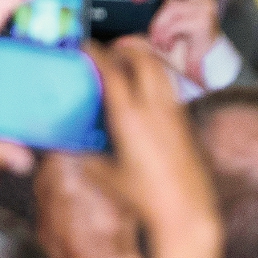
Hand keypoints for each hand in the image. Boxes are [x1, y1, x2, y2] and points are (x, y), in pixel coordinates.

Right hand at [82, 38, 217, 230]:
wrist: (186, 211)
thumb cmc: (146, 198)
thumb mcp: (105, 176)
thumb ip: (86, 156)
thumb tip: (71, 147)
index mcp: (130, 117)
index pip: (112, 70)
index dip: (96, 52)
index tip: (86, 47)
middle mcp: (156, 109)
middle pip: (144, 58)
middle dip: (126, 47)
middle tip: (111, 51)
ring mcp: (175, 114)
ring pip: (162, 70)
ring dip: (145, 60)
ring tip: (129, 65)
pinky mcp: (186, 123)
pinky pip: (170, 89)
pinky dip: (156, 79)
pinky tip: (146, 93)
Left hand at [131, 0, 220, 85]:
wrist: (203, 69)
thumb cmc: (183, 50)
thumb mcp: (157, 37)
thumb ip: (140, 34)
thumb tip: (118, 42)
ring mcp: (204, 6)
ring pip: (170, 7)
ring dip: (158, 27)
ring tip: (158, 41)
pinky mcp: (204, 20)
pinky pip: (176, 23)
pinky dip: (166, 35)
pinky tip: (168, 45)